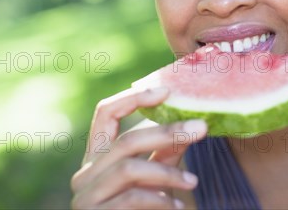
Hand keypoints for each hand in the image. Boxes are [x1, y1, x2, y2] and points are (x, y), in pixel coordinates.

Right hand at [70, 86, 206, 208]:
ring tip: (193, 182)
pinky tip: (179, 206)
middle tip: (201, 129)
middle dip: (167, 132)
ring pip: (129, 168)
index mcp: (98, 157)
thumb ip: (167, 153)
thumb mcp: (155, 177)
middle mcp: (86, 173)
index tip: (166, 90)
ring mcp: (86, 197)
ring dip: (168, 173)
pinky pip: (131, 199)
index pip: (105, 114)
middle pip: (126, 140)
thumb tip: (194, 125)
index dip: (133, 98)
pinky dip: (160, 200)